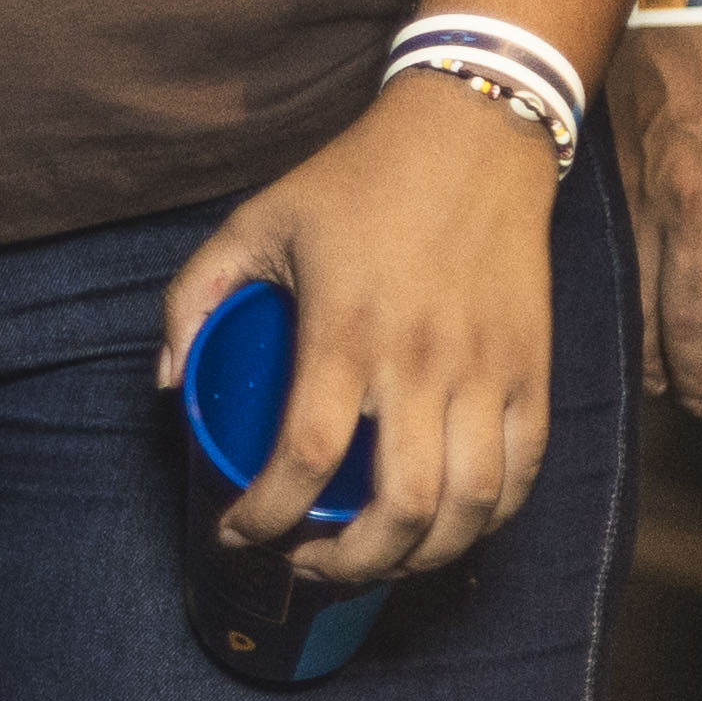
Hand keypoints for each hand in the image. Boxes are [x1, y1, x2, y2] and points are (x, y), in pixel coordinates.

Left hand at [152, 78, 565, 585]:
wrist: (473, 136)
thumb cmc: (353, 182)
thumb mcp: (252, 221)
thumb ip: (193, 298)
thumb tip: (167, 384)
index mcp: (346, 329)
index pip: (307, 456)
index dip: (268, 514)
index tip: (238, 531)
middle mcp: (424, 360)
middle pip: (401, 507)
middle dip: (348, 562)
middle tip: (307, 564)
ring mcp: (489, 371)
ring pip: (471, 506)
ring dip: (421, 558)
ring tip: (374, 561)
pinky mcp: (534, 370)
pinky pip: (523, 473)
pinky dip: (486, 521)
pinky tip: (444, 530)